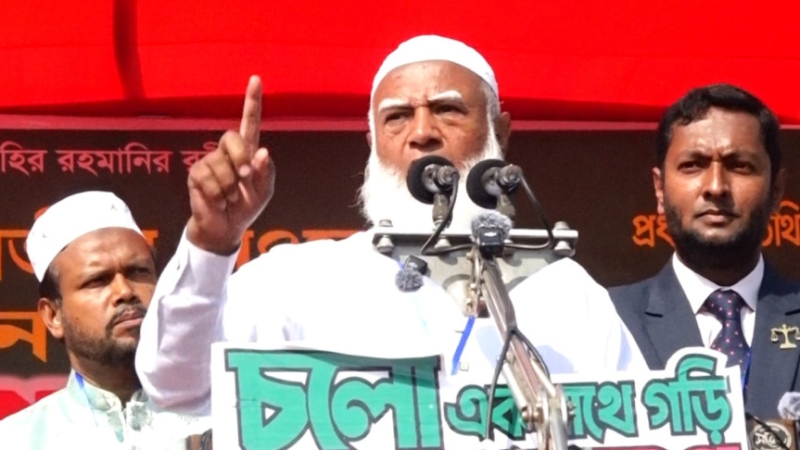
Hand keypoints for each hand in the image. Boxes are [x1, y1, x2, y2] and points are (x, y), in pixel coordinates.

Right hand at [186, 76, 275, 253]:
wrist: (225, 227)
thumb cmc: (246, 206)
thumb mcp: (263, 192)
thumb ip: (265, 172)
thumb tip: (262, 151)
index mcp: (247, 152)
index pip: (249, 122)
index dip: (252, 101)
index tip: (256, 78)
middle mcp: (227, 152)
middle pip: (231, 137)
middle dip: (240, 159)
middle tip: (245, 179)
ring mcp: (209, 161)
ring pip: (220, 164)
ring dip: (230, 187)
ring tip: (230, 198)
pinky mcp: (196, 174)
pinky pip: (208, 178)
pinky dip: (217, 194)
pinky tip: (218, 201)